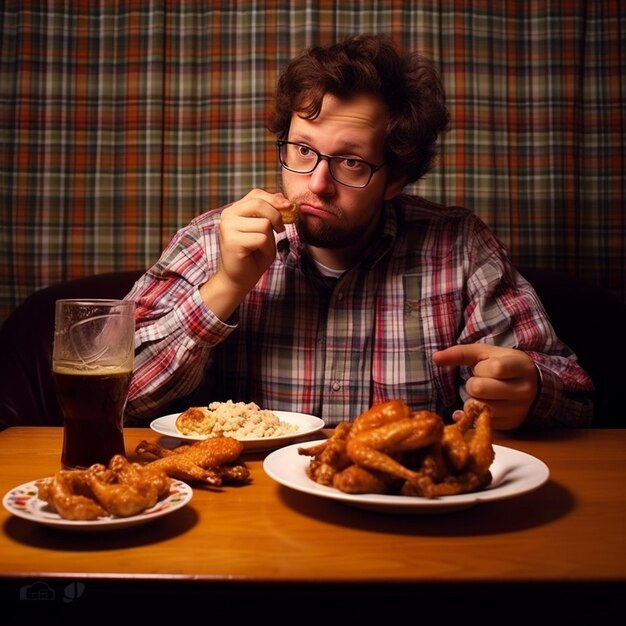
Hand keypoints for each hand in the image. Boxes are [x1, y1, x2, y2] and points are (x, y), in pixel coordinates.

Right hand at [200, 189, 293, 319]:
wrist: (239, 280)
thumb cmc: (253, 256)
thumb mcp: (265, 230)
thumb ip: (270, 213)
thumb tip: (283, 198)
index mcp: (234, 210)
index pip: (256, 194)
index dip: (275, 199)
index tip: (289, 208)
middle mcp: (227, 216)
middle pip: (259, 204)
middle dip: (276, 216)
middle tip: (280, 230)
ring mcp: (228, 228)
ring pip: (264, 223)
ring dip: (271, 239)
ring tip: (262, 248)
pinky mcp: (232, 241)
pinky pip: (262, 238)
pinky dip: (267, 248)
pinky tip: (258, 254)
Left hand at [432, 344, 538, 429]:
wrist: (532, 385)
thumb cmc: (504, 364)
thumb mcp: (486, 353)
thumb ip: (460, 353)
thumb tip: (435, 358)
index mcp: (520, 367)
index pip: (494, 369)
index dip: (481, 368)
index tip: (484, 368)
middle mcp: (523, 390)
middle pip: (480, 389)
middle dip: (473, 385)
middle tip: (481, 382)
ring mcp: (519, 410)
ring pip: (480, 408)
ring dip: (473, 400)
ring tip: (483, 394)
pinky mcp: (511, 424)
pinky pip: (482, 422)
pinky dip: (473, 415)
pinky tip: (478, 408)